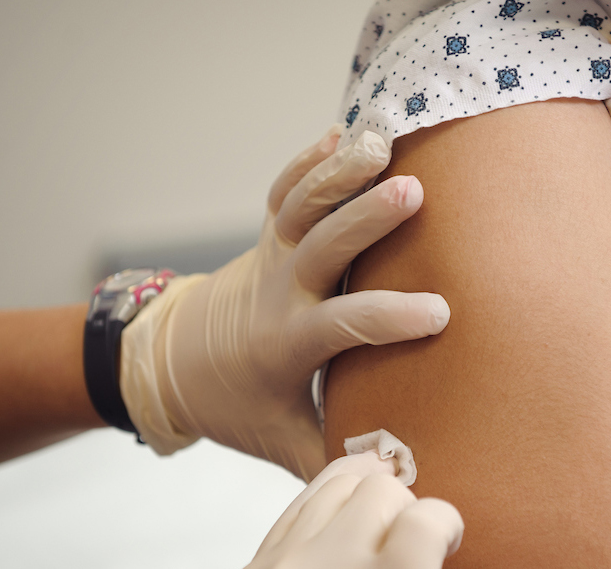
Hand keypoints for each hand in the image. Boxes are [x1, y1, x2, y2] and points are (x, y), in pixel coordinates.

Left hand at [120, 125, 450, 479]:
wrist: (171, 361)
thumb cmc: (234, 402)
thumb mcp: (279, 438)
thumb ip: (331, 455)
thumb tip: (394, 479)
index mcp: (285, 343)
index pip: (341, 326)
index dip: (388, 318)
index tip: (439, 312)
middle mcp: (278, 289)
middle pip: (319, 246)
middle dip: (365, 218)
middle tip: (412, 191)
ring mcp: (270, 254)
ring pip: (300, 204)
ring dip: (339, 170)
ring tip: (382, 138)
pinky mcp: (267, 234)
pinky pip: (283, 189)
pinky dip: (309, 159)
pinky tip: (342, 131)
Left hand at [247, 453, 463, 568]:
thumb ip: (418, 560)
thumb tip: (433, 539)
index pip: (426, 520)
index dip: (443, 522)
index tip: (445, 534)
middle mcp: (331, 564)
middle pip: (379, 489)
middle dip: (401, 502)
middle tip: (408, 529)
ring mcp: (287, 561)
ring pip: (335, 484)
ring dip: (361, 493)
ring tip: (375, 514)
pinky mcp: (257, 564)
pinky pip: (296, 507)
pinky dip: (323, 501)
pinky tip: (337, 512)